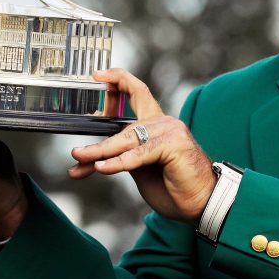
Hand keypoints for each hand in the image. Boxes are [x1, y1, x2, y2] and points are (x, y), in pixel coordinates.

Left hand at [68, 69, 215, 222]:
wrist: (201, 204)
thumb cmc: (174, 187)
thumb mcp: (139, 169)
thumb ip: (119, 157)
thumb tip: (88, 158)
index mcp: (156, 124)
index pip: (137, 92)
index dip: (117, 79)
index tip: (96, 75)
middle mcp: (164, 122)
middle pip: (124, 126)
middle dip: (98, 142)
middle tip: (77, 153)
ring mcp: (171, 131)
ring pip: (128, 139)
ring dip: (103, 152)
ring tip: (83, 159)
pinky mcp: (175, 144)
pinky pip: (138, 153)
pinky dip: (118, 162)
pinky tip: (102, 167)